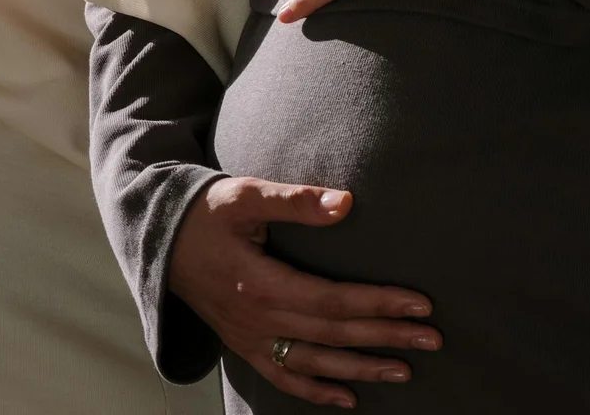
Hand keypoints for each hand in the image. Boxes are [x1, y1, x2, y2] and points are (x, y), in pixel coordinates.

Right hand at [170, 177, 441, 409]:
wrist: (156, 237)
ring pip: (313, 363)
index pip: (332, 300)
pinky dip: (314, 391)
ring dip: (361, 370)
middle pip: (332, 334)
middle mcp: (257, 318)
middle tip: (433, 338)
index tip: (420, 304)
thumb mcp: (245, 195)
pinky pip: (282, 377)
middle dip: (385, 337)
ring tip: (404, 371)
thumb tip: (346, 203)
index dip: (378, 303)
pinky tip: (347, 398)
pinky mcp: (242, 344)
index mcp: (260, 283)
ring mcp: (249, 337)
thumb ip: (295, 200)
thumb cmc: (204, 212)